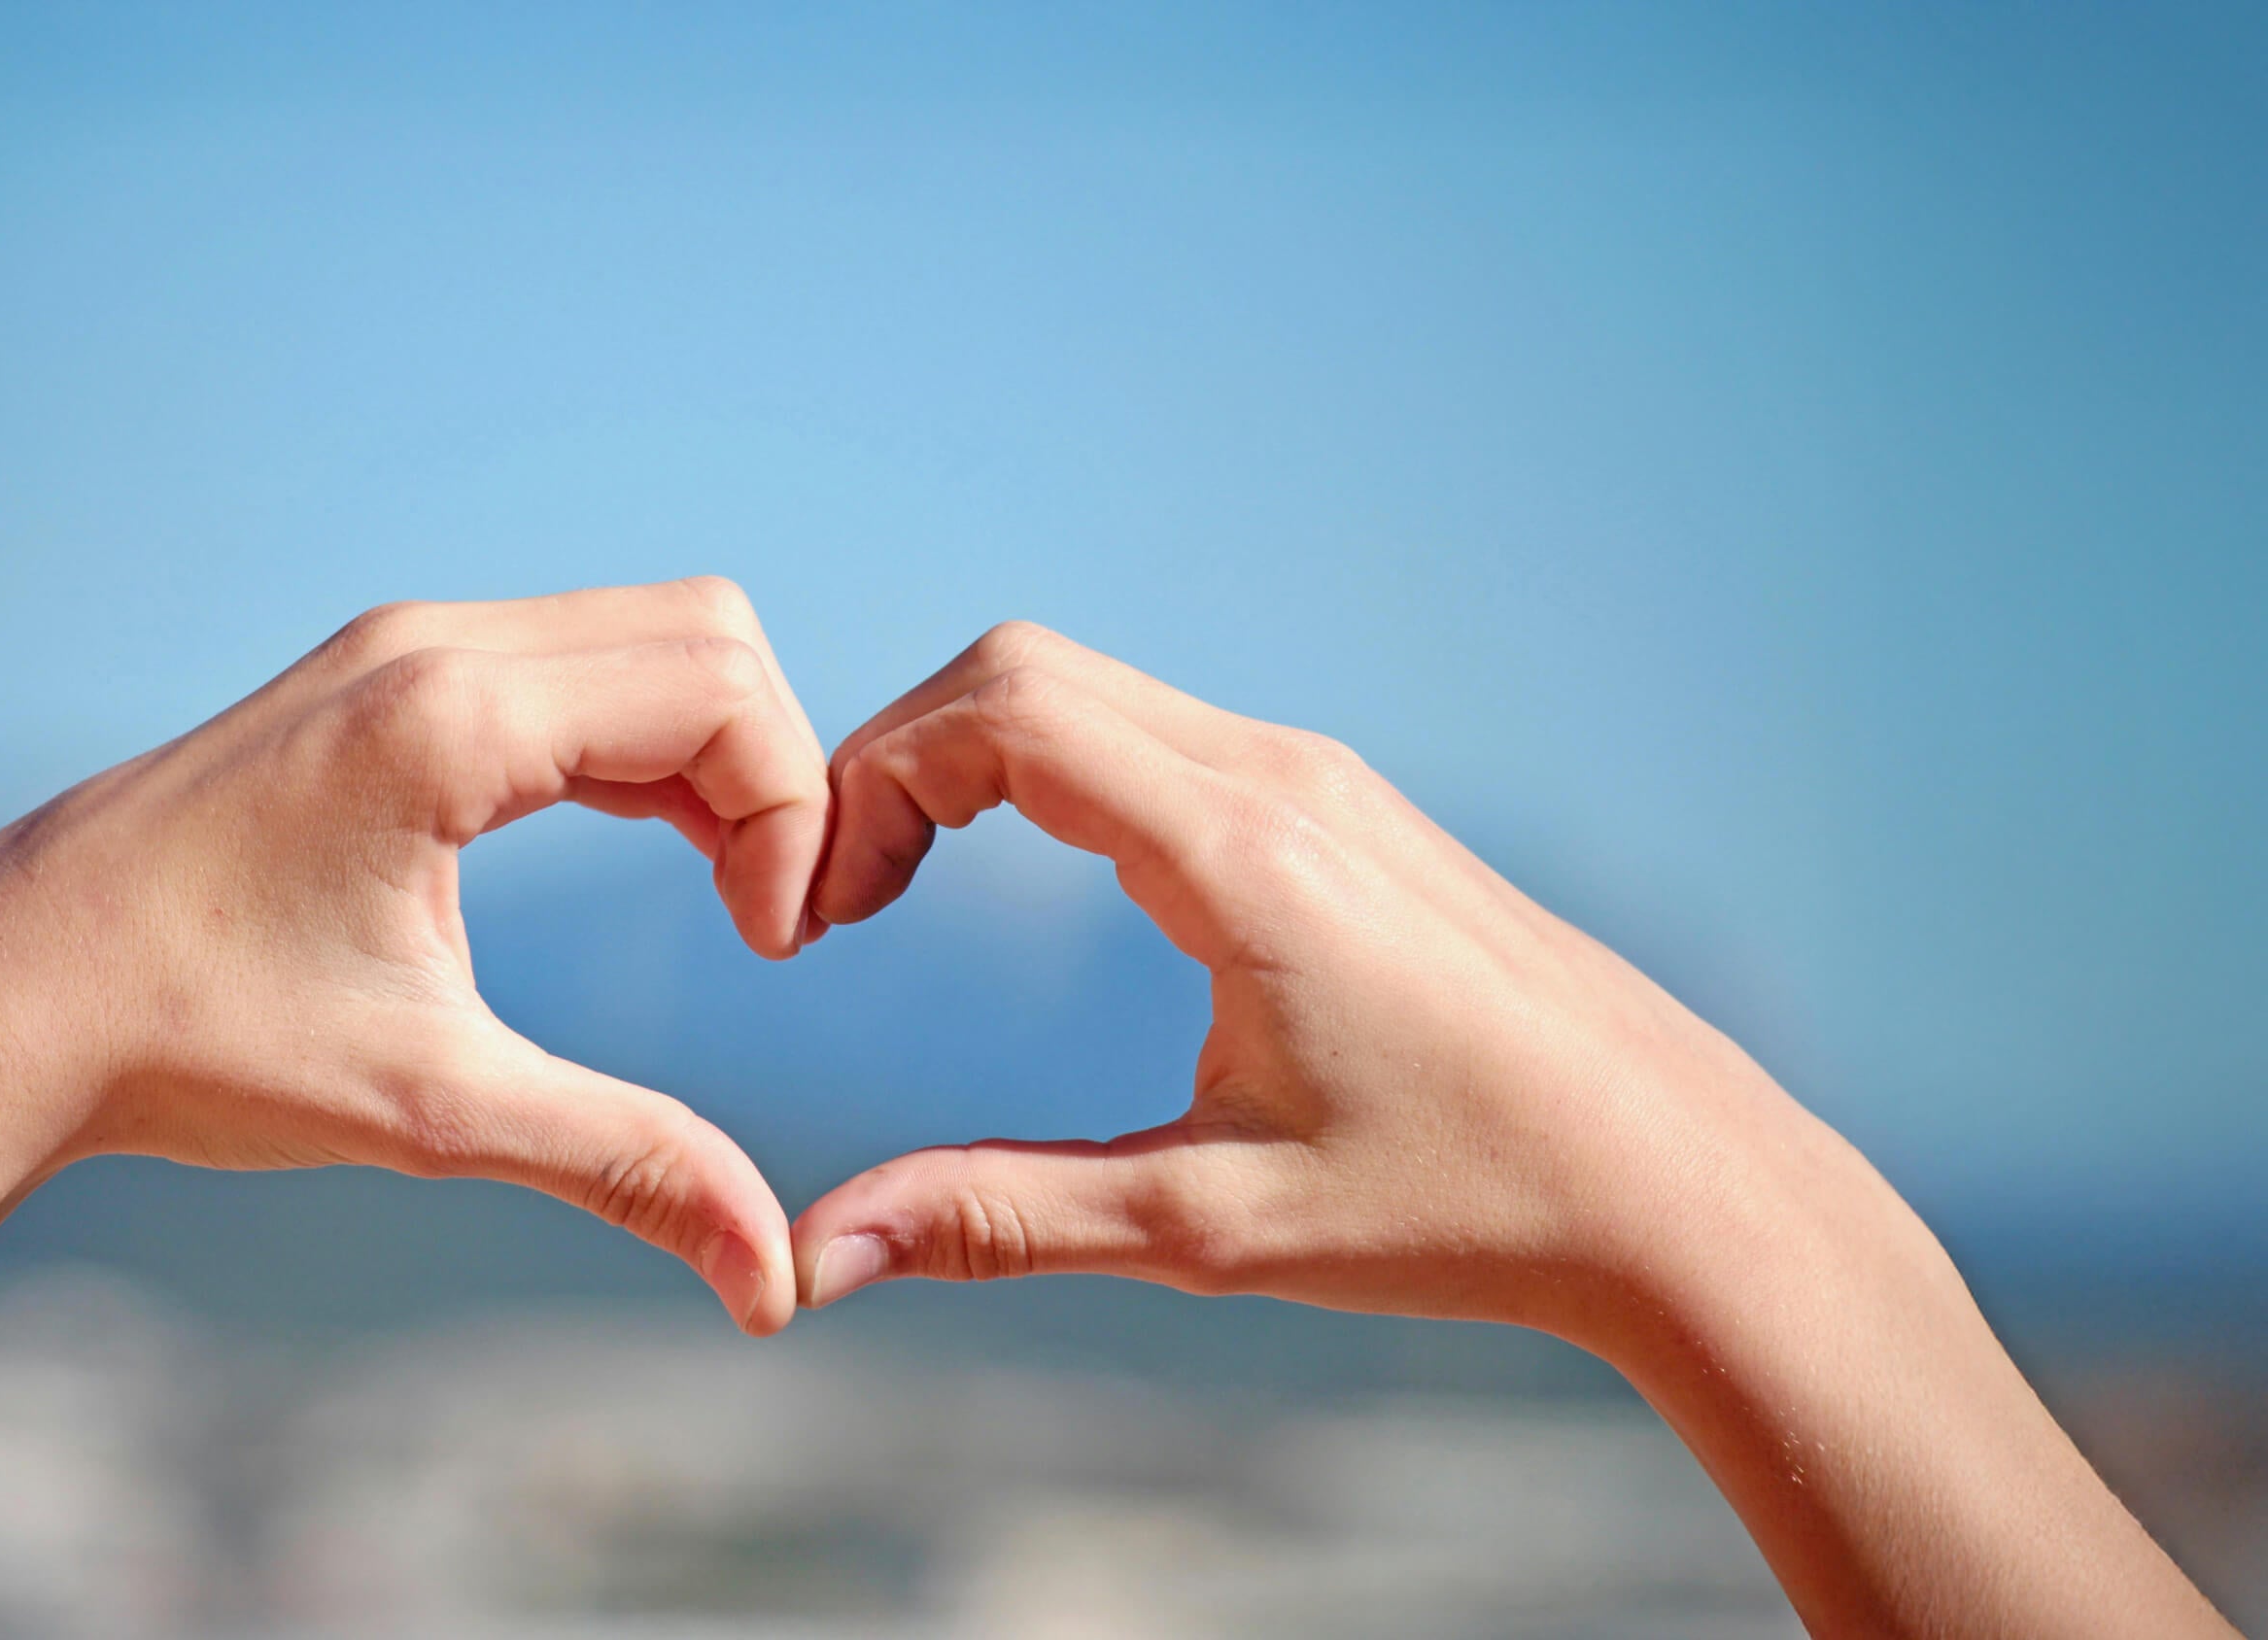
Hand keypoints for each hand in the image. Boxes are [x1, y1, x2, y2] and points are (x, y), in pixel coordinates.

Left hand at [0, 577, 825, 1333]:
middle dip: (771, 770)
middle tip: (760, 917)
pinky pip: (563, 663)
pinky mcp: (371, 683)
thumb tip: (777, 1284)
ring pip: (637, 636)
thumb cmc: (191, 1044)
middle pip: (704, 635)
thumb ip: (625, 1165)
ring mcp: (392, 652)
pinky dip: (635, 741)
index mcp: (450, 719)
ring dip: (708, 755)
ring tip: (720, 894)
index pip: (723, 694)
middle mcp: (429, 648)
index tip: (768, 949)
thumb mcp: (432, 1112)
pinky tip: (641, 848)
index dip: (792, 817)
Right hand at [789, 623, 2237, 1639]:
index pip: (1003, 711)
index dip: (870, 782)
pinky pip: (1158, 733)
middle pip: (1025, 668)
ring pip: (1093, 690)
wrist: (1677, 1185)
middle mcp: (1283, 779)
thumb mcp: (1212, 1227)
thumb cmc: (1466, 1208)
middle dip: (895, 758)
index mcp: (1242, 853)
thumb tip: (820, 1257)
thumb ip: (1003, 1219)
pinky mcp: (1347, 812)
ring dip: (971, 762)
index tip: (822, 911)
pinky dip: (1050, 771)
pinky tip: (1032, 879)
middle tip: (840, 898)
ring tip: (902, 890)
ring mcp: (1323, 782)